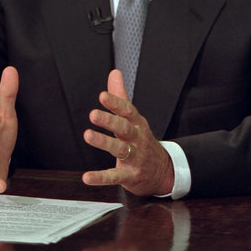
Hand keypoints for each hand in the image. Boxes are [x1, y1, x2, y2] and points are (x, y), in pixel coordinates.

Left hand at [82, 69, 173, 195]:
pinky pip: (115, 176)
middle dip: (109, 121)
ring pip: (119, 149)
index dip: (115, 103)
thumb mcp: (134, 118)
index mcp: (137, 123)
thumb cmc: (142, 141)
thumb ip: (121, 97)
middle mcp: (137, 139)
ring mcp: (135, 158)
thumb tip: (114, 73)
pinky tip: (87, 177)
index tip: (102, 96)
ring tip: (88, 135)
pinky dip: (101, 177)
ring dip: (104, 142)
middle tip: (93, 114)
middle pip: (124, 128)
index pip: (128, 110)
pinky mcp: (130, 176)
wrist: (163, 171)